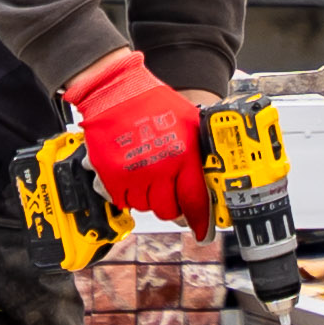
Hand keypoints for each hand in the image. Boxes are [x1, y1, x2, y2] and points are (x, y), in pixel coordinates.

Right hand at [62, 54, 219, 230]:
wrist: (115, 92)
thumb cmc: (151, 102)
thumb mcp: (189, 121)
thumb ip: (199, 151)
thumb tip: (211, 175)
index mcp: (183, 155)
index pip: (195, 200)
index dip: (200, 221)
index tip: (202, 232)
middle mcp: (159, 168)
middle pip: (169, 210)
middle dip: (172, 204)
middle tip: (169, 191)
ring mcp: (134, 175)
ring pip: (146, 207)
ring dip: (149, 197)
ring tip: (148, 174)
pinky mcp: (112, 177)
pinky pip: (124, 201)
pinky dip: (129, 193)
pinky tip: (132, 174)